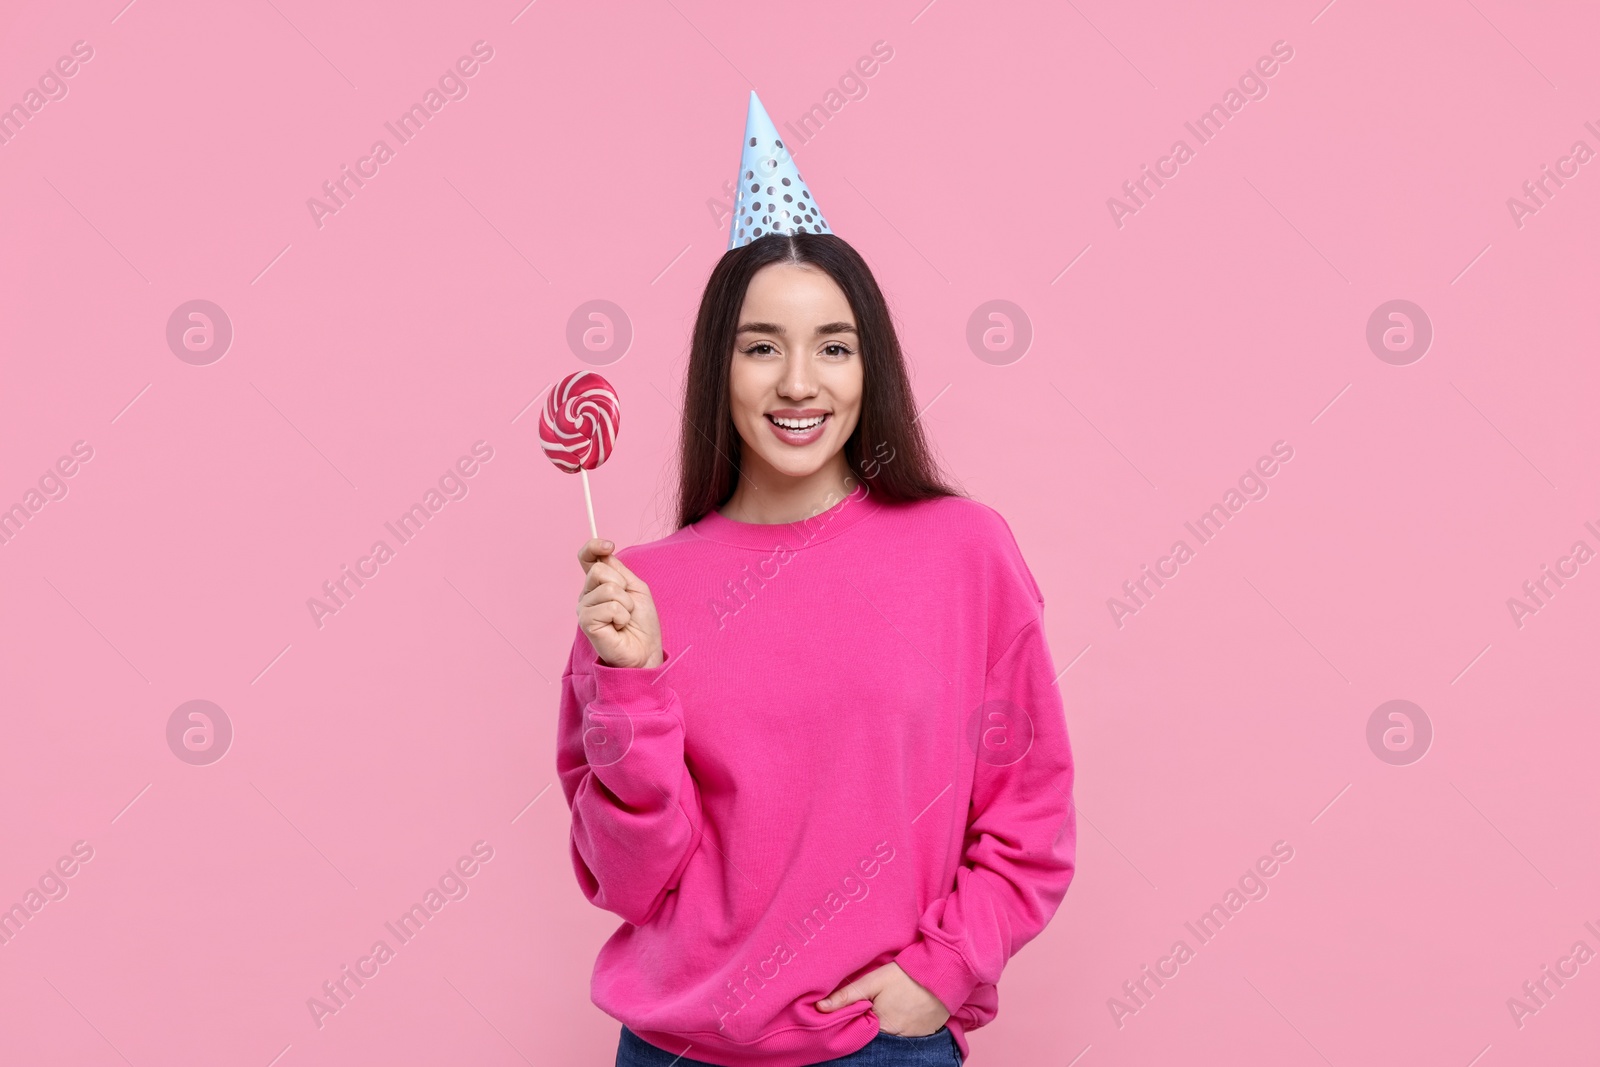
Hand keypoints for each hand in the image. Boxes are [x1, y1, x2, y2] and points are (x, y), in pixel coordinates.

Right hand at [576, 538, 664, 669]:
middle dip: (622, 585)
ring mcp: (584, 609)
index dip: (593, 547)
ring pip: (608, 588)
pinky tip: (619, 627)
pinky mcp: (586, 622)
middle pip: (598, 570)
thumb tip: (604, 552)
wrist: (645, 651)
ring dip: (625, 604)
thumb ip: (619, 571)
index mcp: (597, 584)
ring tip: (624, 619)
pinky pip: (610, 606)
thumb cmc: (641, 623)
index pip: (586, 558)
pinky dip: (622, 616)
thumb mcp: (635, 589)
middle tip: (627, 605)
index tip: (608, 545)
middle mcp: (587, 595)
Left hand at [816, 962, 949, 1036]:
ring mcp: (912, 1039)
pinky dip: (900, 1030)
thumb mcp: (873, 981)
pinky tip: (900, 1015)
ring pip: (890, 1039)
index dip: (853, 1025)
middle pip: (874, 1038)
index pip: (859, 1034)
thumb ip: (847, 995)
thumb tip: (819, 1007)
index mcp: (880, 1026)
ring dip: (885, 1030)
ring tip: (886, 1012)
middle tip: (871, 1010)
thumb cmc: (905, 975)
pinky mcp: (924, 1036)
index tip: (852, 1015)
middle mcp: (896, 1038)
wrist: (942, 974)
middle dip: (869, 1028)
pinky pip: (906, 1038)